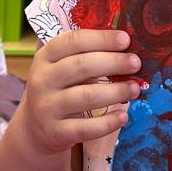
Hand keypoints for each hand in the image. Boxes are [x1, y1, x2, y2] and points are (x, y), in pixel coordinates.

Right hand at [21, 30, 140, 154]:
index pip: (73, 41)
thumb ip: (85, 55)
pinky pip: (85, 128)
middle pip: (81, 66)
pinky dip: (107, 122)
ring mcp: (47, 107)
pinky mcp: (56, 132)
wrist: (35, 128)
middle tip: (136, 63)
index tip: (126, 39)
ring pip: (86, 96)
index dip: (101, 38)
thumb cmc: (58, 89)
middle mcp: (42, 80)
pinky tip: (123, 116)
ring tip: (134, 89)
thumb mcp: (61, 68)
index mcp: (45, 58)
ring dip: (115, 91)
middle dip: (113, 62)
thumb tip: (124, 46)